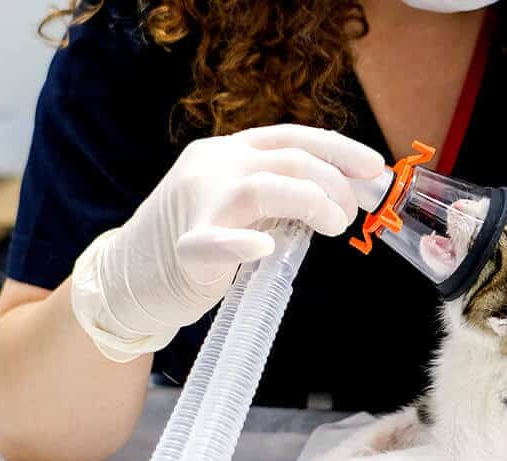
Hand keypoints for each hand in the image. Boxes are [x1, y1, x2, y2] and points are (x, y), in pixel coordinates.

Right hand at [71, 124, 384, 361]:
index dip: (339, 149)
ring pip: (260, 187)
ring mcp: (195, 204)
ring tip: (333, 227)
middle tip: (349, 215)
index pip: (292, 137)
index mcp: (229, 152)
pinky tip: (265, 247)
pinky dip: (243, 242)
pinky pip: (216, 241)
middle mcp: (212, 167)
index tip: (374, 168)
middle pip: (287, 159)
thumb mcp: (242, 201)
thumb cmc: (199, 239)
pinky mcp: (185, 249)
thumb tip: (346, 193)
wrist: (132, 277)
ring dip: (311, 203)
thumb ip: (282, 191)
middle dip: (333, 184)